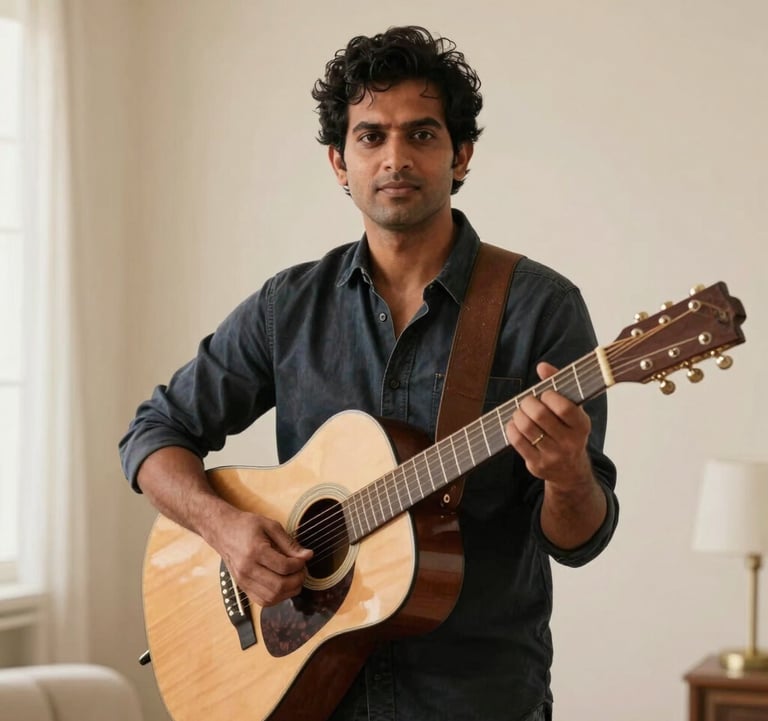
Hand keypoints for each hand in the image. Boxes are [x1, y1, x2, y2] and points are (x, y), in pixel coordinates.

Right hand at [213, 511, 312, 607]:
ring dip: (289, 592)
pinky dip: (277, 597)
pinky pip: (262, 601)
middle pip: (279, 586)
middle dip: (297, 580)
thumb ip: (289, 543)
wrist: (222, 531)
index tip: (304, 558)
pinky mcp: (242, 587)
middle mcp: (247, 569)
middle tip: (302, 570)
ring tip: (294, 578)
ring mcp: (243, 581)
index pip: (284, 566)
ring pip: (271, 597)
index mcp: (255, 551)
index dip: (299, 565)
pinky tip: (283, 586)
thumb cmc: (246, 526)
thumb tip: (308, 555)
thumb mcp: (270, 526)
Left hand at [505, 361, 592, 486]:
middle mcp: (570, 443)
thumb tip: (542, 366)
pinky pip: (517, 441)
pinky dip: (511, 428)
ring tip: (520, 412)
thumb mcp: (572, 411)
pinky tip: (515, 424)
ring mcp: (553, 456)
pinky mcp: (537, 465)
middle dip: (528, 403)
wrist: (571, 471)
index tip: (545, 394)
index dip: (549, 396)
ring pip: (526, 427)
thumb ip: (559, 385)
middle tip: (527, 401)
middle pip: (540, 415)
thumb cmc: (569, 432)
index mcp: (582, 426)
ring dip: (518, 414)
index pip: (564, 407)